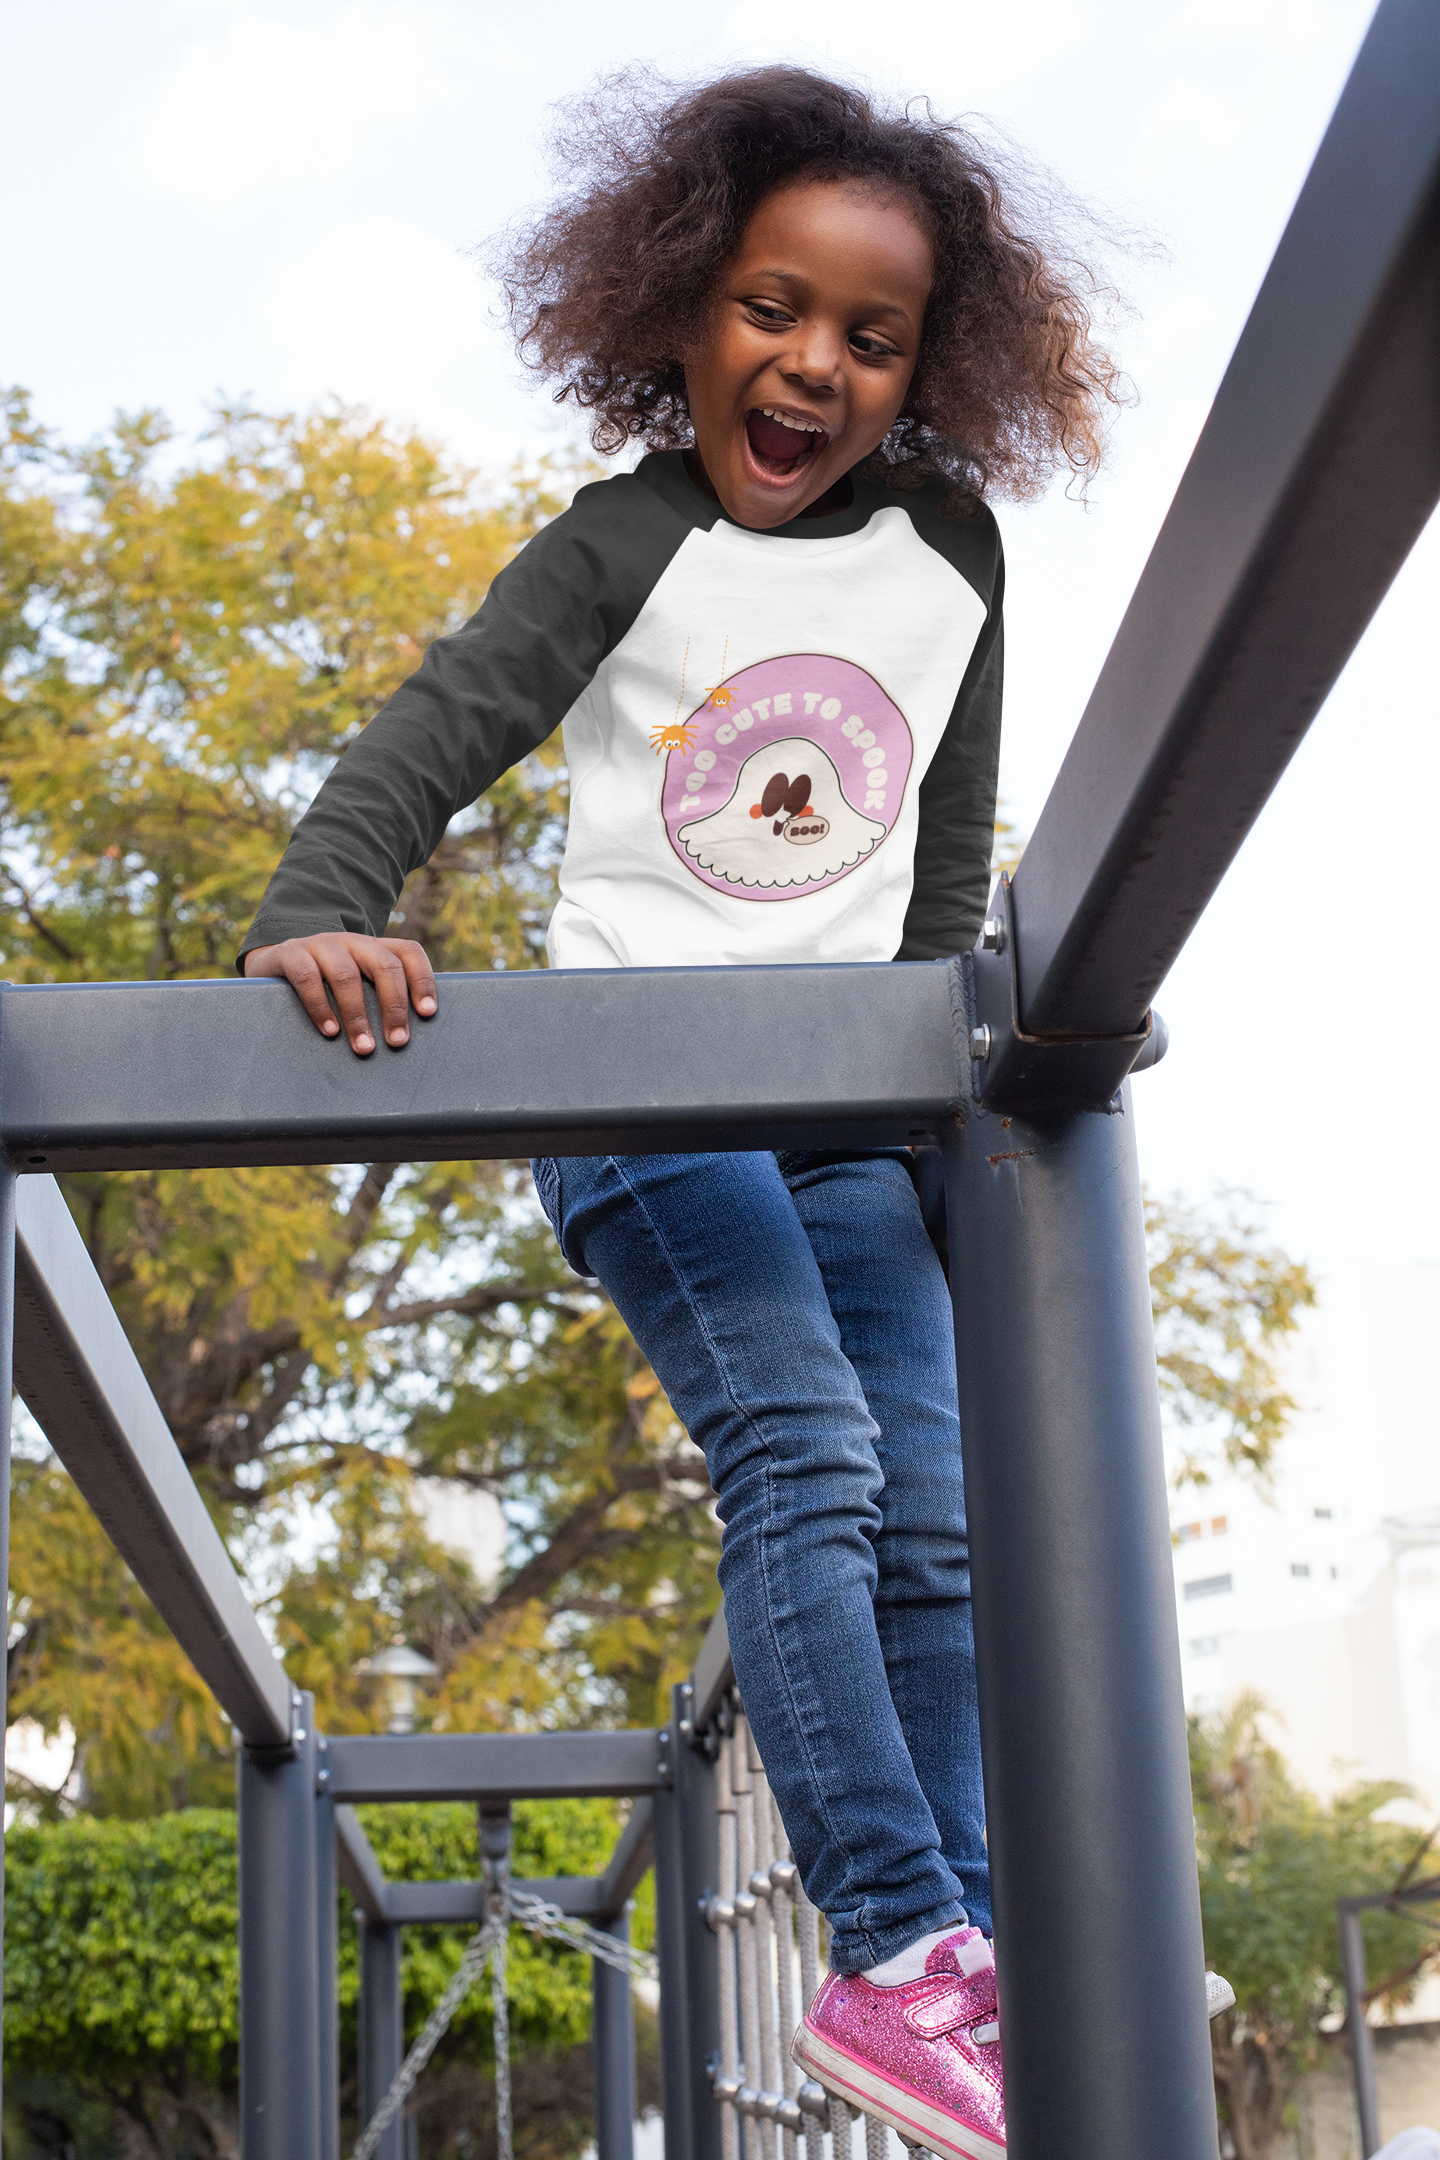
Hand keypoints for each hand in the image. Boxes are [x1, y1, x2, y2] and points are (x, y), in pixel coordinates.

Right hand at [243, 934, 437, 1054]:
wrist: (275, 963)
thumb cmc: (326, 985)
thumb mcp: (357, 984)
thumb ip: (378, 998)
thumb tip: (406, 1040)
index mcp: (375, 947)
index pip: (409, 953)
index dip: (423, 980)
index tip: (428, 1013)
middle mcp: (352, 941)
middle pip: (384, 965)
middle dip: (394, 1006)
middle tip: (398, 1042)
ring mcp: (321, 945)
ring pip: (346, 976)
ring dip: (358, 1015)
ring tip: (364, 1047)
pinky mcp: (291, 954)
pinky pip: (307, 978)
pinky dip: (320, 1007)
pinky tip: (330, 1031)